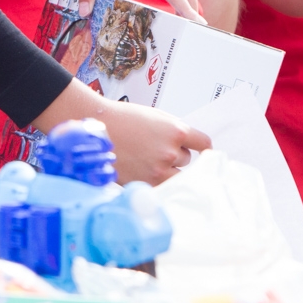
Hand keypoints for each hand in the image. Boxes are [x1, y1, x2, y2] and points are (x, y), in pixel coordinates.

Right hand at [95, 100, 211, 184]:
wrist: (98, 130)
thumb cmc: (124, 120)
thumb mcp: (156, 117)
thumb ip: (175, 130)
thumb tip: (190, 143)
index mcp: (176, 131)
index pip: (204, 144)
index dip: (203, 147)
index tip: (204, 151)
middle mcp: (169, 152)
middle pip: (187, 159)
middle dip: (176, 154)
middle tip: (156, 147)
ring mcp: (157, 170)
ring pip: (175, 173)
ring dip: (167, 168)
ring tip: (146, 157)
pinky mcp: (145, 183)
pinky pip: (161, 185)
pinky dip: (155, 180)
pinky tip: (143, 169)